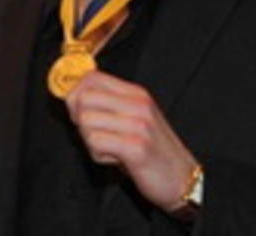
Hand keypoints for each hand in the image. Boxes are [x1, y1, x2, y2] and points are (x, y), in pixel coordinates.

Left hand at [65, 70, 198, 211]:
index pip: (92, 77)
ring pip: (85, 121)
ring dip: (89, 140)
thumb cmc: (153, 150)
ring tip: (109, 148)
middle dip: (78, 119)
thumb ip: (109, 104)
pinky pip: (96, 142)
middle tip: (94, 134)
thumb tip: (73, 96)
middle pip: (83, 97)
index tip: (79, 112)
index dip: (76, 94)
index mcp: (136, 93)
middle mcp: (138, 104)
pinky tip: (115, 159)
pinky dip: (98, 155)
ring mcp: (138, 124)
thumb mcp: (134, 118)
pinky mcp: (136, 148)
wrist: (182, 177)